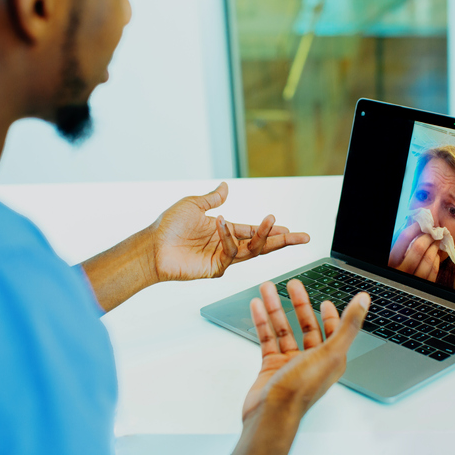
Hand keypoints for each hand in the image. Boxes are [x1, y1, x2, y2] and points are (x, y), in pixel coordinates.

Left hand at [148, 182, 309, 282]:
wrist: (151, 246)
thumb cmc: (168, 227)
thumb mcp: (193, 204)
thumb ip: (213, 198)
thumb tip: (224, 186)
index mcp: (225, 231)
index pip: (254, 231)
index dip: (271, 230)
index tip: (289, 228)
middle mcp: (226, 245)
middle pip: (261, 245)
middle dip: (283, 241)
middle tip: (302, 237)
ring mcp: (222, 258)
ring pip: (252, 251)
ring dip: (264, 237)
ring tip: (273, 223)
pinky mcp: (214, 268)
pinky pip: (230, 253)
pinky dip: (229, 237)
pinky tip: (222, 224)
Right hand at [227, 280, 369, 454]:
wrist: (271, 414)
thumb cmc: (301, 390)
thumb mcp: (331, 352)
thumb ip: (348, 325)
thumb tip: (363, 301)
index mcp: (330, 359)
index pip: (333, 331)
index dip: (330, 315)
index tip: (325, 301)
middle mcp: (311, 360)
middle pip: (306, 325)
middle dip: (299, 303)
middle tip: (292, 285)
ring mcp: (290, 363)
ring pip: (283, 329)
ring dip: (275, 308)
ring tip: (267, 289)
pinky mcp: (271, 367)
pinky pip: (267, 339)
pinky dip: (262, 322)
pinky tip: (257, 307)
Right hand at [388, 221, 439, 281]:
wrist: (396, 292)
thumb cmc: (395, 269)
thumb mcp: (393, 257)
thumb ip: (401, 245)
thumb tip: (414, 227)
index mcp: (391, 261)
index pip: (404, 238)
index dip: (415, 228)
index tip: (422, 223)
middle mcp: (400, 271)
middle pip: (418, 248)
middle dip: (428, 237)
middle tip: (433, 232)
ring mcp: (413, 280)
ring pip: (428, 261)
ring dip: (434, 248)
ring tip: (436, 242)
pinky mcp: (423, 286)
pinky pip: (433, 272)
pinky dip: (436, 261)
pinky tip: (435, 255)